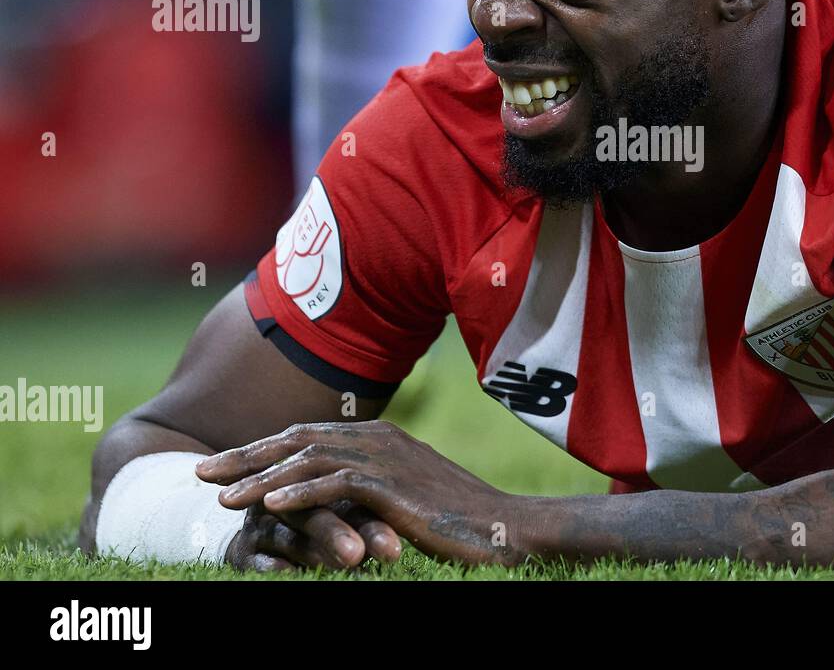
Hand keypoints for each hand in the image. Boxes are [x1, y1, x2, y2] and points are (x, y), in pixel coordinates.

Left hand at [197, 421, 521, 565]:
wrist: (504, 526)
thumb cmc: (458, 519)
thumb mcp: (404, 498)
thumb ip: (368, 490)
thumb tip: (332, 503)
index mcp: (378, 437)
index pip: (306, 437)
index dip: (260, 450)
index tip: (221, 465)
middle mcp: (377, 438)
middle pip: (296, 440)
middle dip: (245, 456)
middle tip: (200, 471)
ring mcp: (385, 458)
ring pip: (307, 460)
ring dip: (260, 478)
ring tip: (221, 497)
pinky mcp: (392, 484)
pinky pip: (334, 485)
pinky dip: (297, 493)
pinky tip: (267, 507)